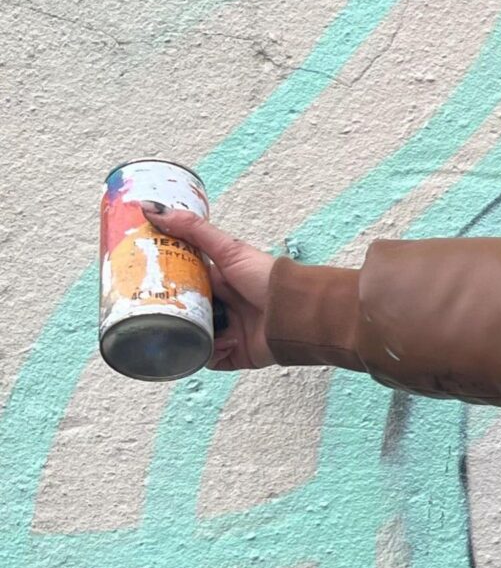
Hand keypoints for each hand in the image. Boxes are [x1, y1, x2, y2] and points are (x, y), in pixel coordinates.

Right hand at [143, 203, 279, 370]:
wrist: (296, 313)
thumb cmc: (267, 278)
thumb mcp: (228, 249)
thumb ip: (192, 230)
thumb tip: (150, 208)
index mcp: (217, 282)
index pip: (180, 284)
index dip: (160, 284)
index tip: (137, 283)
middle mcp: (221, 307)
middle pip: (182, 314)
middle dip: (169, 316)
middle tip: (151, 314)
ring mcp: (227, 332)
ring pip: (192, 339)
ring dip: (190, 337)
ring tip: (188, 331)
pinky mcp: (235, 354)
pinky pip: (210, 359)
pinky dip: (211, 354)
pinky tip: (221, 343)